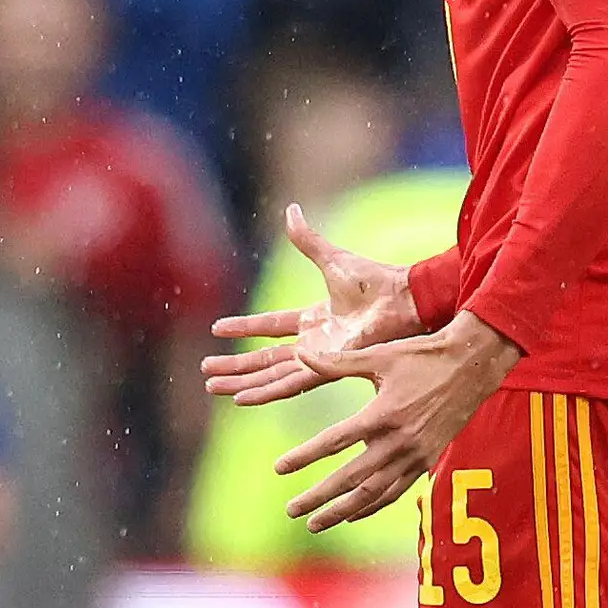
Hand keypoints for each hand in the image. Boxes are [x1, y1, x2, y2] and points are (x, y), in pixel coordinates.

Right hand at [200, 205, 423, 404]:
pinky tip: (243, 397)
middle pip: (265, 357)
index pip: (271, 325)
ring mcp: (320, 356)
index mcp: (315, 318)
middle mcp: (314, 342)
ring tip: (213, 388)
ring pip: (271, 374)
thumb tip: (290, 209)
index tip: (217, 329)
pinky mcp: (327, 366)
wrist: (401, 299)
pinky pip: (289, 383)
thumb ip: (307, 240)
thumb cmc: (376, 280)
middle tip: (206, 373)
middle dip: (235, 365)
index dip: (245, 327)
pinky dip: (265, 390)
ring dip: (242, 382)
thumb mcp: (331, 258)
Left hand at [270, 311, 518, 529]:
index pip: (335, 442)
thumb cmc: (424, 356)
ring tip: (316, 523)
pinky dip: (373, 506)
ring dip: (343, 511)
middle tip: (291, 510)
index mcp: (383, 414)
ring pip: (374, 494)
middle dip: (319, 497)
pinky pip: (396, 492)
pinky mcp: (427, 461)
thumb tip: (300, 355)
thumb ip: (337, 362)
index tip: (279, 468)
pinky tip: (353, 514)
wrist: (473, 367)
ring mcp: (415, 455)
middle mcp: (399, 441)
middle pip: (351, 478)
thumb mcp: (379, 355)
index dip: (304, 456)